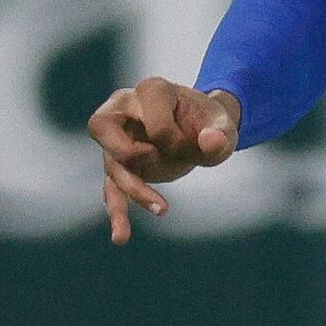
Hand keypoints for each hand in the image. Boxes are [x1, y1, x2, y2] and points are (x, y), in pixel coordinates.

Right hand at [87, 79, 239, 244]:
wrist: (205, 131)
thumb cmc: (210, 123)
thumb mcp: (224, 126)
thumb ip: (221, 134)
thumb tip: (210, 142)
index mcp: (152, 90)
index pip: (152, 121)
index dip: (173, 140)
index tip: (193, 144)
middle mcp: (125, 108)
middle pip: (102, 126)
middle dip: (125, 152)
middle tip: (151, 160)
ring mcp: (118, 138)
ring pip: (110, 163)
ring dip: (130, 191)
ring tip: (153, 214)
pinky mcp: (118, 164)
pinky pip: (110, 188)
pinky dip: (118, 212)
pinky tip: (122, 236)